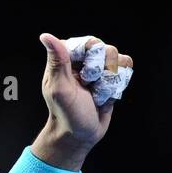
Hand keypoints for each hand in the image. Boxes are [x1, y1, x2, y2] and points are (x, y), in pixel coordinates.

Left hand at [36, 33, 132, 152]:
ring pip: (119, 61)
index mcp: (67, 59)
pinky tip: (104, 98)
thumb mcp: (59, 89)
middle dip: (102, 74)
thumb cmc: (66, 114)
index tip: (83, 77)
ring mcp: (99, 69)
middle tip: (88, 88)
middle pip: (108, 50)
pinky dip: (117, 87)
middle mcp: (83, 60)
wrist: (79, 136)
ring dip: (109, 83)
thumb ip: (57, 61)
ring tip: (96, 95)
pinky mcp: (111, 78)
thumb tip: (46, 36)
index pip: (89, 42)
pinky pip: (126, 71)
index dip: (92, 59)